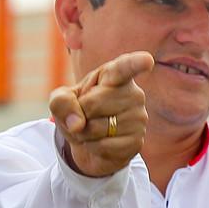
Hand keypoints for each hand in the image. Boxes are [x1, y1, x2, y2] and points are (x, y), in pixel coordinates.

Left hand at [49, 52, 152, 176]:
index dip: (136, 63)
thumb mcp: (61, 100)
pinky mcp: (137, 141)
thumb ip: (61, 102)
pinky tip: (99, 142)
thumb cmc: (79, 110)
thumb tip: (78, 124)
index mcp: (115, 75)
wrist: (90, 141)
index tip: (147, 60)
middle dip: (80, 114)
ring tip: (93, 129)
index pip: (126, 67)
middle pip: (94, 104)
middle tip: (85, 115)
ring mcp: (139, 119)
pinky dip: (93, 147)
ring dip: (84, 134)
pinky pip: (104, 146)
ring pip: (97, 128)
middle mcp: (134, 94)